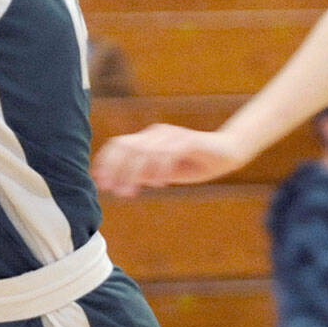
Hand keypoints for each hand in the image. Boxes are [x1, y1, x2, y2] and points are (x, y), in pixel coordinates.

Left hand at [93, 124, 247, 195]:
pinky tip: (159, 184)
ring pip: (145, 151)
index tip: (100, 183)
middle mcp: (157, 134)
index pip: (119, 145)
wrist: (227, 153)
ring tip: (131, 192)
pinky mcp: (189, 140)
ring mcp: (172, 135)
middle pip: (127, 146)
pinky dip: (160, 169)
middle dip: (116, 170)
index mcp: (148, 139)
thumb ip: (143, 174)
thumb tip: (119, 182)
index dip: (106, 162)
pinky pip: (169, 152)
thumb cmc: (194, 163)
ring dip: (134, 173)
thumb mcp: (164, 173)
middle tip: (114, 191)